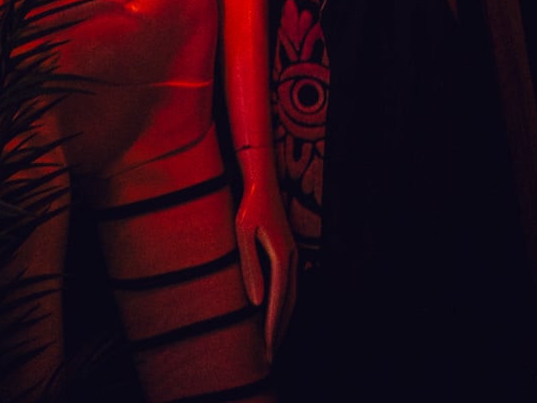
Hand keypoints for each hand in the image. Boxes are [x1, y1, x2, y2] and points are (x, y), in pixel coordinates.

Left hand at [234, 179, 297, 359]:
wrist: (262, 181)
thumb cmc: (248, 205)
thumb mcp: (243, 233)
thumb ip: (250, 266)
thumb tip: (257, 302)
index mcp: (282, 256)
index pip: (279, 300)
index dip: (274, 326)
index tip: (269, 349)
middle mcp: (292, 258)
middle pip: (290, 302)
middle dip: (281, 330)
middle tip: (271, 356)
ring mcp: (293, 254)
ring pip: (292, 295)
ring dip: (285, 319)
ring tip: (274, 342)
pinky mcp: (288, 251)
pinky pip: (289, 285)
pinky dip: (285, 304)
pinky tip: (275, 314)